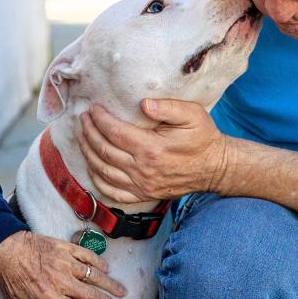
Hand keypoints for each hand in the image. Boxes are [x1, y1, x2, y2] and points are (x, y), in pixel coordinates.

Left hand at [0, 230, 126, 298]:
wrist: (7, 249)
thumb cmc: (12, 278)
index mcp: (49, 297)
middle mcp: (60, 281)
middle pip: (91, 296)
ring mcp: (65, 262)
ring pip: (93, 275)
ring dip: (110, 284)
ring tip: (122, 292)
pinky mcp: (66, 248)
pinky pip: (87, 256)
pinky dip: (98, 262)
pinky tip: (107, 269)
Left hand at [78, 100, 230, 202]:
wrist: (215, 167)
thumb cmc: (203, 138)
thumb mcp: (192, 115)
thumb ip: (168, 107)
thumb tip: (143, 104)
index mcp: (151, 148)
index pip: (114, 132)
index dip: (99, 120)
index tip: (92, 109)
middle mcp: (143, 169)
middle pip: (104, 151)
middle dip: (89, 133)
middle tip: (83, 119)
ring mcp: (142, 185)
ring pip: (103, 171)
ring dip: (88, 153)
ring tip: (82, 137)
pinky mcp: (144, 194)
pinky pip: (112, 192)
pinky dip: (97, 180)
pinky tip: (92, 167)